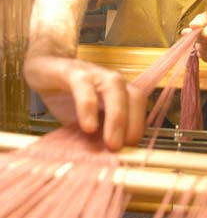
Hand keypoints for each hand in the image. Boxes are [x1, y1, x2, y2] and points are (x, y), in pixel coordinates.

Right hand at [24, 56, 146, 150]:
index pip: (140, 105)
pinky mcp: (72, 71)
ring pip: (114, 87)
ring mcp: (93, 73)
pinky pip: (84, 86)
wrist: (43, 69)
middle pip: (134, 96)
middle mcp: (111, 80)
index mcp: (119, 91)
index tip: (131, 152)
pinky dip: (88, 106)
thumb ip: (97, 136)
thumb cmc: (68, 96)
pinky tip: (87, 126)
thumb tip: (109, 161)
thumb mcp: (85, 120)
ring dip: (117, 116)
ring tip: (111, 143)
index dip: (138, 127)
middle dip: (133, 124)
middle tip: (122, 150)